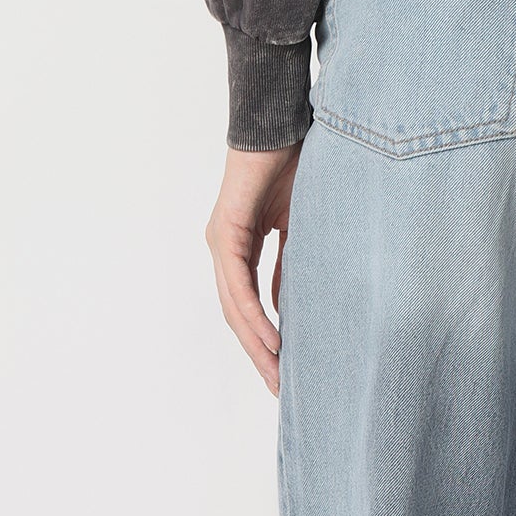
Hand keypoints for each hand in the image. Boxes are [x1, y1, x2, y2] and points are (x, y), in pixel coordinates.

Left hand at [205, 139, 301, 394]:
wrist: (279, 126)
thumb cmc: (290, 167)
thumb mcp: (295, 228)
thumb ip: (287, 267)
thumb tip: (284, 309)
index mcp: (238, 248)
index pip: (246, 306)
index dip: (263, 340)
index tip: (284, 369)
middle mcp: (223, 249)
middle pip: (236, 315)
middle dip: (258, 354)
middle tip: (279, 388)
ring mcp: (220, 242)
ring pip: (233, 306)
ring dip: (255, 343)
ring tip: (276, 372)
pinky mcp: (225, 232)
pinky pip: (237, 284)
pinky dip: (253, 314)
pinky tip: (270, 336)